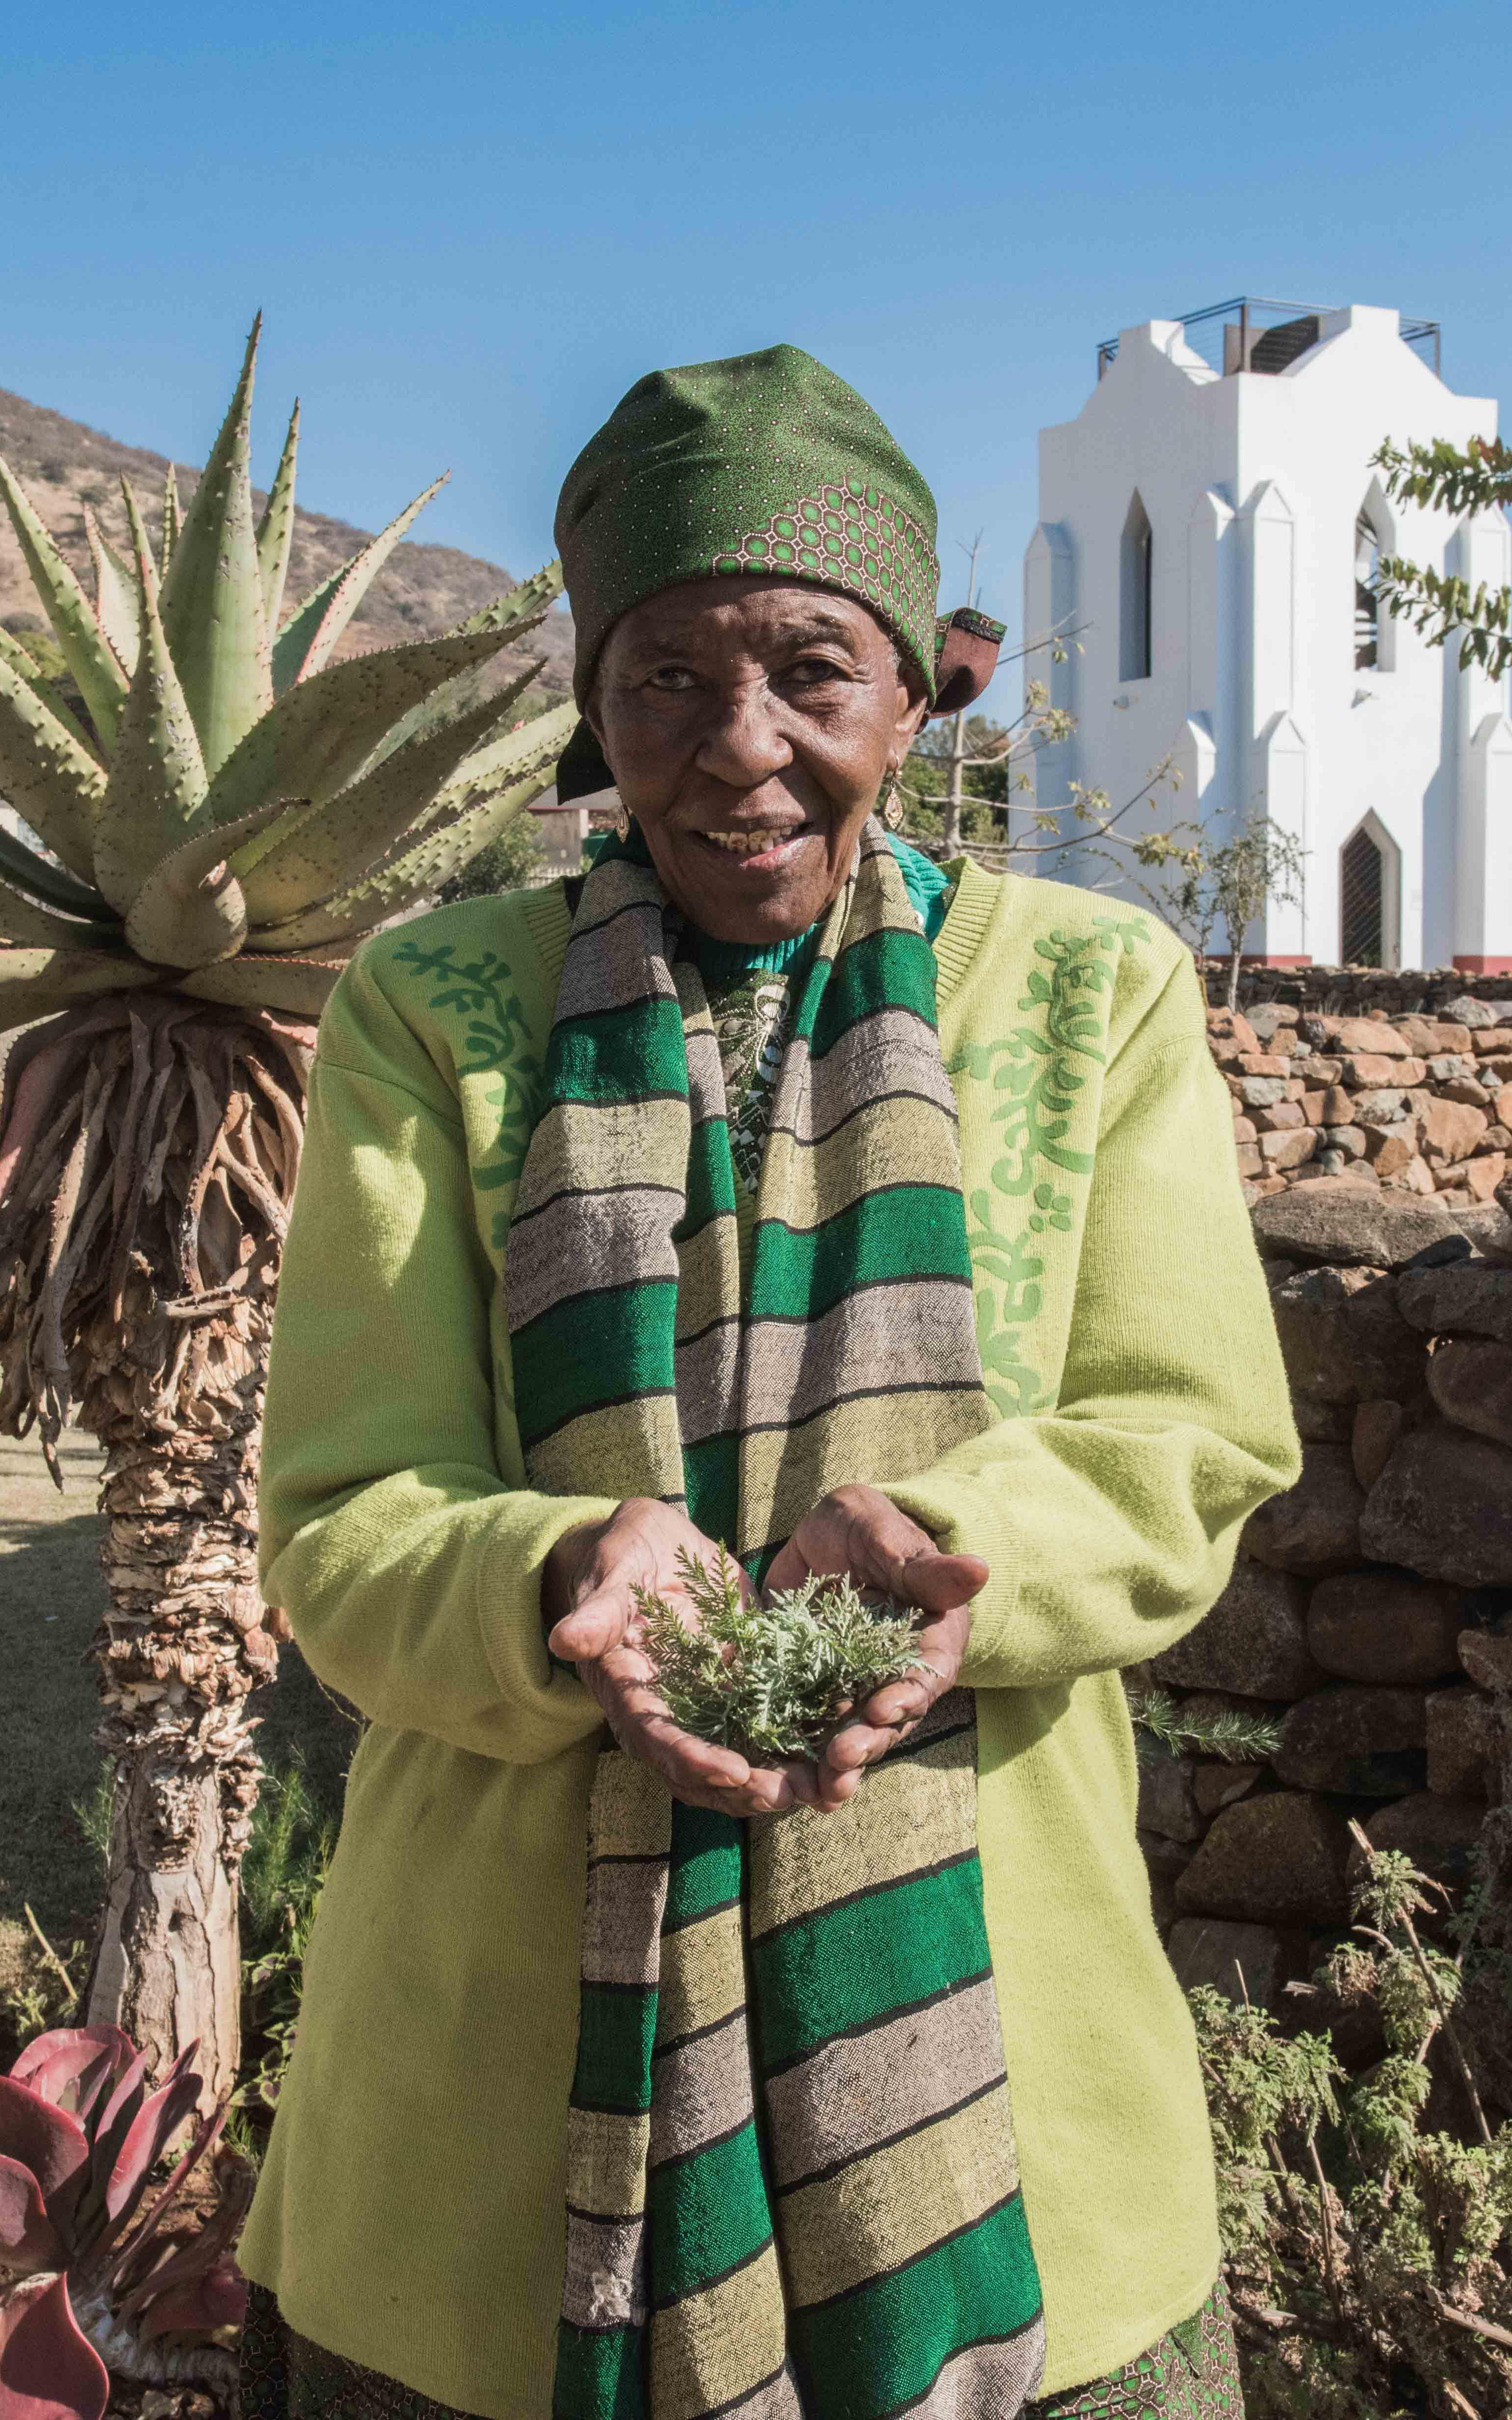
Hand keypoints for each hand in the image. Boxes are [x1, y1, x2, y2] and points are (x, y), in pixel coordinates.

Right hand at [544, 1499, 798, 1816]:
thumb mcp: (611, 1572)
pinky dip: (803, 1750)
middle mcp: (667, 1713)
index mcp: (629, 1691)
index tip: (734, 1770)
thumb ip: (597, 1611)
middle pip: (701, 1771)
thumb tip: (564, 1639)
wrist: (654, 1546)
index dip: (693, 1760)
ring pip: (740, 1763)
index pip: (656, 1739)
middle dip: (747, 1788)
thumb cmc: (623, 1555)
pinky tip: (843, 1760)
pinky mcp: (742, 1692)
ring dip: (780, 1782)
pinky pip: (771, 1732)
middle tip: (794, 1794)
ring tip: (826, 1790)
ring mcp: (707, 1707)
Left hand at [762, 1484, 988, 1808]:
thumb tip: (980, 1569)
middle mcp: (894, 1675)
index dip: (908, 1695)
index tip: (885, 1709)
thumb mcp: (888, 1537)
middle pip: (888, 1719)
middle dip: (867, 1742)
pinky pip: (806, 1729)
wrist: (826, 1536)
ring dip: (837, 1766)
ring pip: (850, 1734)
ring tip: (820, 1790)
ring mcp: (852, 1688)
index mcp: (927, 1640)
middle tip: (842, 1760)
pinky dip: (797, 1757)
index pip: (926, 1674)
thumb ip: (924, 1566)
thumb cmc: (869, 1528)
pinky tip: (782, 1782)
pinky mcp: (811, 1692)